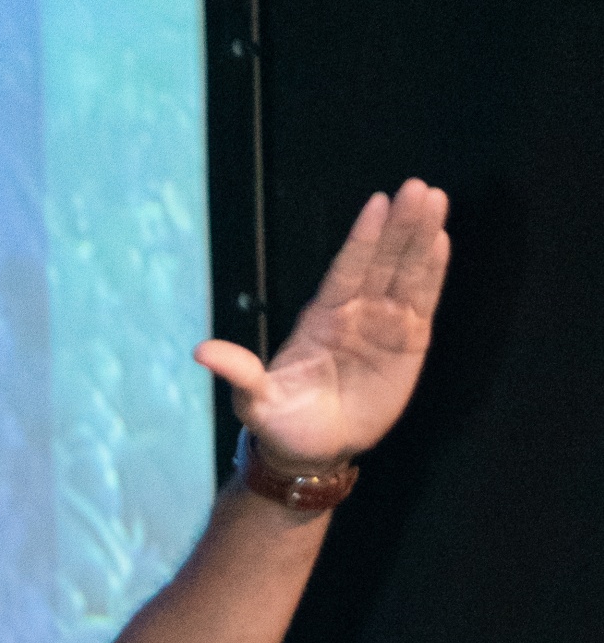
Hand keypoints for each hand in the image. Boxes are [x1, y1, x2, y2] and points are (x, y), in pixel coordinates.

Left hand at [196, 179, 449, 470]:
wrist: (310, 453)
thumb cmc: (282, 422)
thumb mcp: (255, 401)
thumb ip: (239, 372)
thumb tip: (201, 352)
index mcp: (322, 317)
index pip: (345, 270)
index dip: (362, 238)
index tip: (378, 203)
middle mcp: (355, 311)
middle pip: (381, 262)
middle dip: (399, 227)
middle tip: (417, 188)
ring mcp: (383, 324)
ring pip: (405, 274)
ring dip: (421, 239)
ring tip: (435, 200)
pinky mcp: (408, 344)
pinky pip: (422, 303)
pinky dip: (433, 275)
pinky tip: (442, 243)